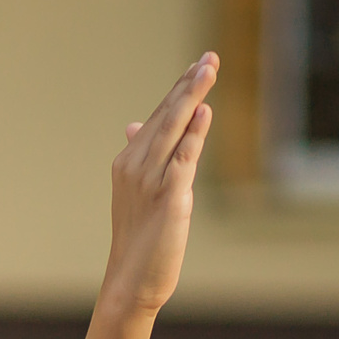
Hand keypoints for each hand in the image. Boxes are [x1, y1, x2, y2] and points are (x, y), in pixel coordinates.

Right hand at [102, 54, 216, 314]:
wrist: (130, 280)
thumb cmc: (138, 239)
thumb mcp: (137, 193)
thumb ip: (144, 156)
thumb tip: (135, 123)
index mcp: (127, 161)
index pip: (158, 116)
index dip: (179, 89)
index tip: (199, 64)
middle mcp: (134, 166)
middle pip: (166, 116)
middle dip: (188, 84)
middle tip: (210, 57)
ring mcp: (149, 181)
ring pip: (173, 129)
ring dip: (191, 97)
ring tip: (209, 69)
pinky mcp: (167, 197)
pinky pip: (183, 158)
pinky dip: (194, 134)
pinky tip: (205, 111)